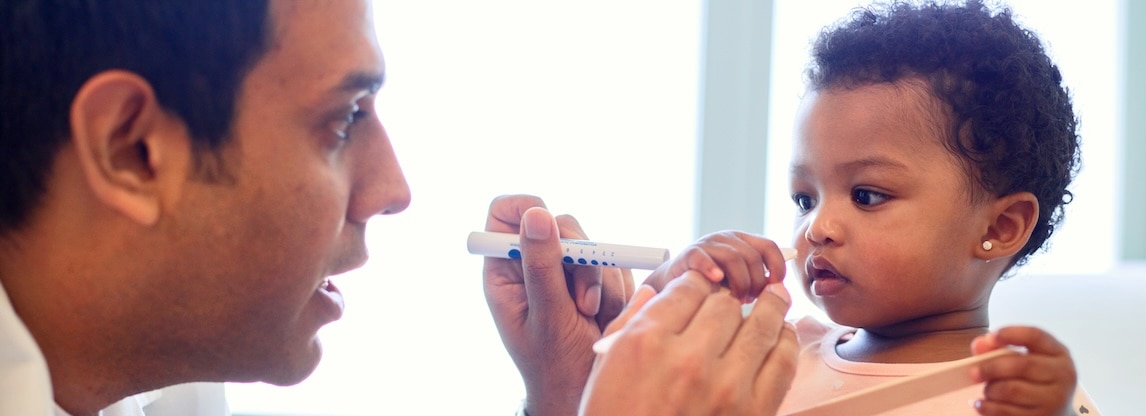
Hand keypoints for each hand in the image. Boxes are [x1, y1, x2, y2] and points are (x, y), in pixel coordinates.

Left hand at [482, 195, 634, 415]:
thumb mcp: (548, 318)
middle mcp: (533, 264)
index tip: (550, 228)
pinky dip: (618, 291)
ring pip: (593, 246)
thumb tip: (535, 214)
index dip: (526, 208)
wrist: (585, 391)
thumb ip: (542, 267)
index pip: (505, 213)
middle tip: (584, 303)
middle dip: (581, 262)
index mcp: (506, 271)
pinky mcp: (594, 279)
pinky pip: (615, 265)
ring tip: (593, 320)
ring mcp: (565, 270)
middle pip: (560, 224)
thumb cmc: (554, 365)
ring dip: (602, 284)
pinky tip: (606, 318)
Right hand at [580, 271, 797, 415]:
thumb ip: (628, 324)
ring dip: (770, 308)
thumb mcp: (604, 370)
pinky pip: (782, 362)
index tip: (702, 290)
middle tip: (732, 303)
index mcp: (646, 342)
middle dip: (727, 300)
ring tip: (775, 299)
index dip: (698, 284)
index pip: (688, 288)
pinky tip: (783, 335)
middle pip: (725, 304)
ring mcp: (725, 386)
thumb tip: (654, 293)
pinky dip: (786, 343)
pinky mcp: (753, 412)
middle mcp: (688, 358)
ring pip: (761, 325)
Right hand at [642, 231, 788, 302]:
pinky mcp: (689, 254)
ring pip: (734, 258)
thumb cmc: (712, 287)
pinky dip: (712, 269)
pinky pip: (703, 257)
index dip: (777, 267)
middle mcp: (726, 239)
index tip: (776, 288)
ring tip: (736, 299)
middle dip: (756, 282)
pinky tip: (717, 282)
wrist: (675, 285)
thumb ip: (758, 282)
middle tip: (750, 300)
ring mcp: (707, 244)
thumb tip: (779, 292)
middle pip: (753, 256)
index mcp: (743, 242)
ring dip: (740, 282)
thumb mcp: (739, 282)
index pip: (769, 247)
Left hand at [971, 326, 1077, 415]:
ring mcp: (1055, 400)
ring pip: (1010, 390)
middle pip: (1021, 365)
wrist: (1055, 411)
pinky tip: (983, 404)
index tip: (991, 336)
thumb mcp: (1025, 359)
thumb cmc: (1035, 380)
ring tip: (987, 390)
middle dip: (991, 367)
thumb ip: (1000, 348)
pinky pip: (1006, 412)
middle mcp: (1062, 375)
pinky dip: (988, 407)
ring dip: (990, 389)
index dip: (1011, 334)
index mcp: (1059, 354)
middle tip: (973, 372)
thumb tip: (980, 344)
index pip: (1035, 336)